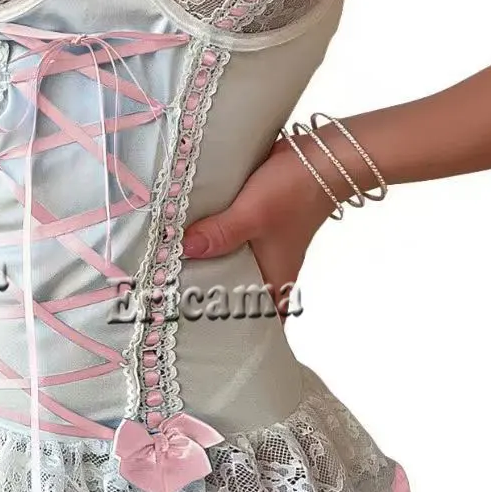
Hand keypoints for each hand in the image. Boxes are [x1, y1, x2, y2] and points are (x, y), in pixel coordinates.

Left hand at [180, 136, 342, 321]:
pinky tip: (188, 239)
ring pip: (231, 264)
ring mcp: (261, 244)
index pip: (259, 316)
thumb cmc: (295, 190)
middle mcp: (269, 265)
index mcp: (275, 275)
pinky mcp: (253, 223)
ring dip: (209, 267)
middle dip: (213, 298)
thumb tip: (186, 250)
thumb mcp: (252, 214)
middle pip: (238, 292)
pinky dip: (213, 242)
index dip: (239, 329)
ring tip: (171, 276)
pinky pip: (229, 239)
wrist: (319, 154)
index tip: (208, 337)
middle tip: (175, 307)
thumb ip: (220, 234)